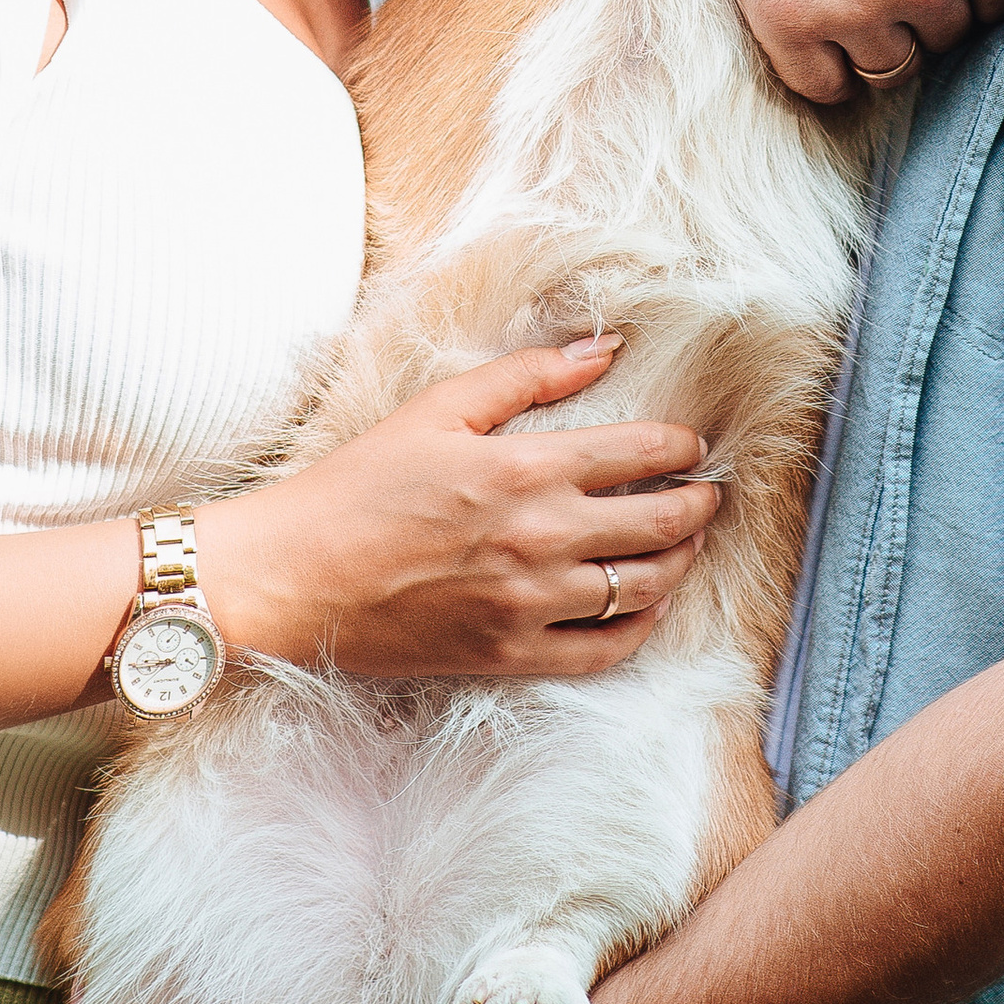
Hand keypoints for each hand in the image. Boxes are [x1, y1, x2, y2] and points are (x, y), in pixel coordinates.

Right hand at [192, 335, 719, 678]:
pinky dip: (640, 628)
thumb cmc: (359, 484)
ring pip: (641, 588)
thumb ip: (527, 376)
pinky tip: (647, 607)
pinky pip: (604, 652)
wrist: (295, 576)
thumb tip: (603, 348)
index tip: (692, 444)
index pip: (638, 454)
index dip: (679, 448)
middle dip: (696, 505)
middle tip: (707, 493)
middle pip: (656, 524)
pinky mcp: (509, 655)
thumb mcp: (439, 409)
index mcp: (524, 469)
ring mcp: (529, 605)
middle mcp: (540, 539)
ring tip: (687, 544)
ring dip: (679, 563)